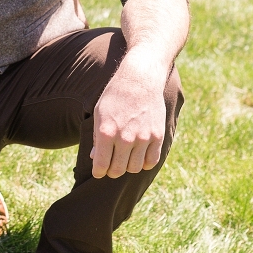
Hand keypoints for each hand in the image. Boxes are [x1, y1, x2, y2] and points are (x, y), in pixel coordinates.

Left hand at [91, 64, 165, 178]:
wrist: (139, 80)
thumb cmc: (115, 96)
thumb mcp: (99, 114)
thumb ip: (96, 137)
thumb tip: (94, 157)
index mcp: (106, 132)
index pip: (101, 165)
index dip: (98, 172)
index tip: (98, 172)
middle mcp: (124, 138)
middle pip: (118, 170)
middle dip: (112, 172)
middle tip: (111, 167)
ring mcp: (143, 138)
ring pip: (135, 168)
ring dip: (128, 166)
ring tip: (125, 158)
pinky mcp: (157, 136)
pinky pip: (151, 161)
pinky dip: (144, 163)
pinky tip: (139, 156)